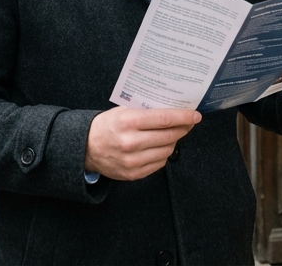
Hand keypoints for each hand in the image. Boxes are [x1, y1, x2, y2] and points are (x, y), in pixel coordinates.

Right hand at [84, 107, 200, 180]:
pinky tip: (160, 147)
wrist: (86, 148)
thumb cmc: (107, 125)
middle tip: (189, 123)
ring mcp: (133, 161)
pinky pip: (158, 164)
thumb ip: (145, 111)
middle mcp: (131, 142)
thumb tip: (173, 108)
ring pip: (166, 151)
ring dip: (173, 142)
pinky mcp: (133, 174)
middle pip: (169, 136)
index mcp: (128, 122)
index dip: (183, 117)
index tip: (195, 115)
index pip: (164, 119)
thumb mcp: (123, 111)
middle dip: (183, 128)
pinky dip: (163, 154)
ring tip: (173, 134)